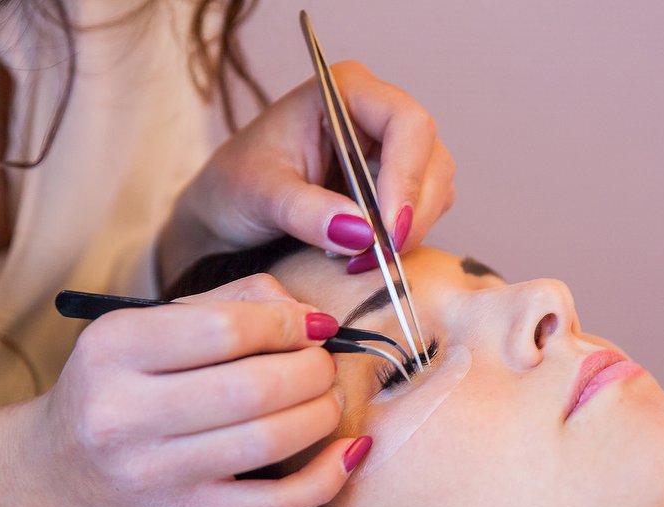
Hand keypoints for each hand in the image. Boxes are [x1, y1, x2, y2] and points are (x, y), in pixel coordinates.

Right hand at [31, 273, 363, 506]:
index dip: (288, 324)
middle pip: (254, 387)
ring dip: (321, 414)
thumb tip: (309, 314)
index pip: (226, 328)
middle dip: (311, 369)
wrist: (56, 466)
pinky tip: (349, 451)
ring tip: (328, 399)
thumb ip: (230, 302)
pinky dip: (326, 478)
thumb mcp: (150, 325)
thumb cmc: (120, 382)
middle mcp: (123, 412)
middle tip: (324, 364)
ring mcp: (152, 472)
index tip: (314, 325)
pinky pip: (274, 504)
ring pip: (268, 441)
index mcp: (114, 347)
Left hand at [159, 61, 454, 279]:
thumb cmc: (236, 187)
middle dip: (410, 215)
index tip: (386, 232)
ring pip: (436, 190)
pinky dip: (401, 240)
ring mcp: (392, 151)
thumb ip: (306, 212)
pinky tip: (361, 253)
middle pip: (431, 160)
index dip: (407, 178)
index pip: (407, 124)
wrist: (227, 213)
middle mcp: (377, 115)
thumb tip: (362, 234)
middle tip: (375, 258)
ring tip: (357, 258)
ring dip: (407, 232)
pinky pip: (423, 213)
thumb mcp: (260, 195)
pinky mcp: (396, 187)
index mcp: (346, 91)